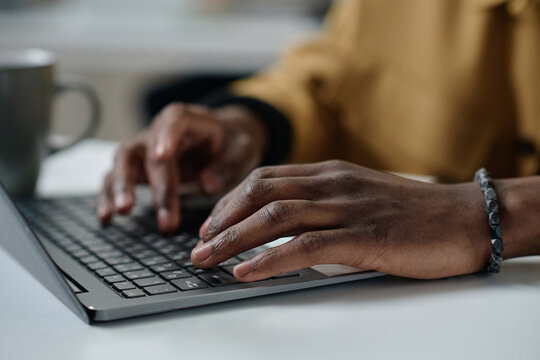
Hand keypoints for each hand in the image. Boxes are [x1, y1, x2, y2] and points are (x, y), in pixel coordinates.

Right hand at [96, 103, 266, 232]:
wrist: (225, 140)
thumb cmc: (232, 143)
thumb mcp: (242, 150)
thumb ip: (228, 166)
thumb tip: (207, 186)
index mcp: (187, 120)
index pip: (173, 122)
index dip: (166, 137)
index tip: (161, 157)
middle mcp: (159, 132)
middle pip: (141, 150)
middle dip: (138, 180)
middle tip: (136, 206)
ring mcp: (145, 150)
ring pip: (122, 164)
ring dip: (118, 188)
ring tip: (118, 213)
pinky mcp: (139, 168)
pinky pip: (117, 180)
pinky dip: (109, 198)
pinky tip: (106, 219)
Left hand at [191, 160, 492, 280]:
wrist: (465, 218)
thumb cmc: (412, 212)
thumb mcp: (360, 196)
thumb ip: (325, 201)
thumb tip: (287, 221)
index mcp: (330, 173)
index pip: (266, 179)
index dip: (231, 201)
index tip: (212, 223)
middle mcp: (333, 184)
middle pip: (261, 194)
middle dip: (222, 219)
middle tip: (198, 244)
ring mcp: (348, 208)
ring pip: (276, 217)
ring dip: (234, 239)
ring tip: (207, 258)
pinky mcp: (364, 237)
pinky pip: (305, 246)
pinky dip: (270, 259)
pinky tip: (246, 271)